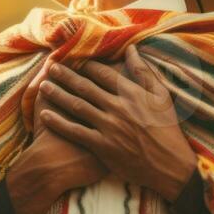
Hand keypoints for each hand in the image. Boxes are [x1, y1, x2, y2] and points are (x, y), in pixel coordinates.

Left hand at [38, 44, 196, 201]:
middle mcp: (118, 107)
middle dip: (65, 75)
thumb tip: (132, 49)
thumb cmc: (167, 129)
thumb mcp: (161, 96)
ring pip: (76, 106)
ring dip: (58, 94)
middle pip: (85, 86)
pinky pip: (75, 131)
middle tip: (50, 67)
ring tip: (43, 85)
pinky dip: (59, 122)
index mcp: (132, 93)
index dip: (86, 65)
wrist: (169, 165)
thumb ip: (144, 72)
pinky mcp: (102, 146)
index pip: (103, 74)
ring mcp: (109, 127)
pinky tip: (45, 114)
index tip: (74, 59)